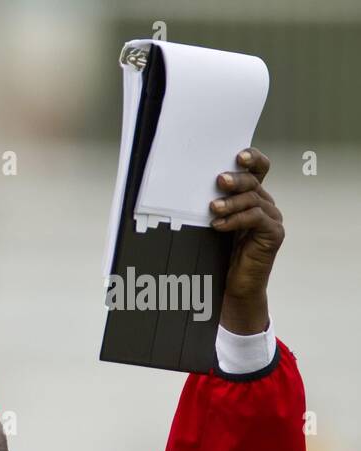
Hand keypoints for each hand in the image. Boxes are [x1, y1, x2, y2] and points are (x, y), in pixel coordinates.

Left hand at [211, 147, 282, 334]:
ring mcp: (272, 218)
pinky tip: (219, 225)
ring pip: (253, 199)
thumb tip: (184, 187)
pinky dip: (237, 220)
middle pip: (254, 181)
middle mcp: (265, 203)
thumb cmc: (217, 254)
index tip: (237, 155)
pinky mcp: (273, 234)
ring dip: (231, 202)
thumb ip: (209, 205)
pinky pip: (257, 218)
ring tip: (212, 209)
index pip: (258, 169)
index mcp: (251, 196)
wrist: (232, 286)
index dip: (252, 158)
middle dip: (236, 179)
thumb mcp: (211, 224)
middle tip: (219, 180)